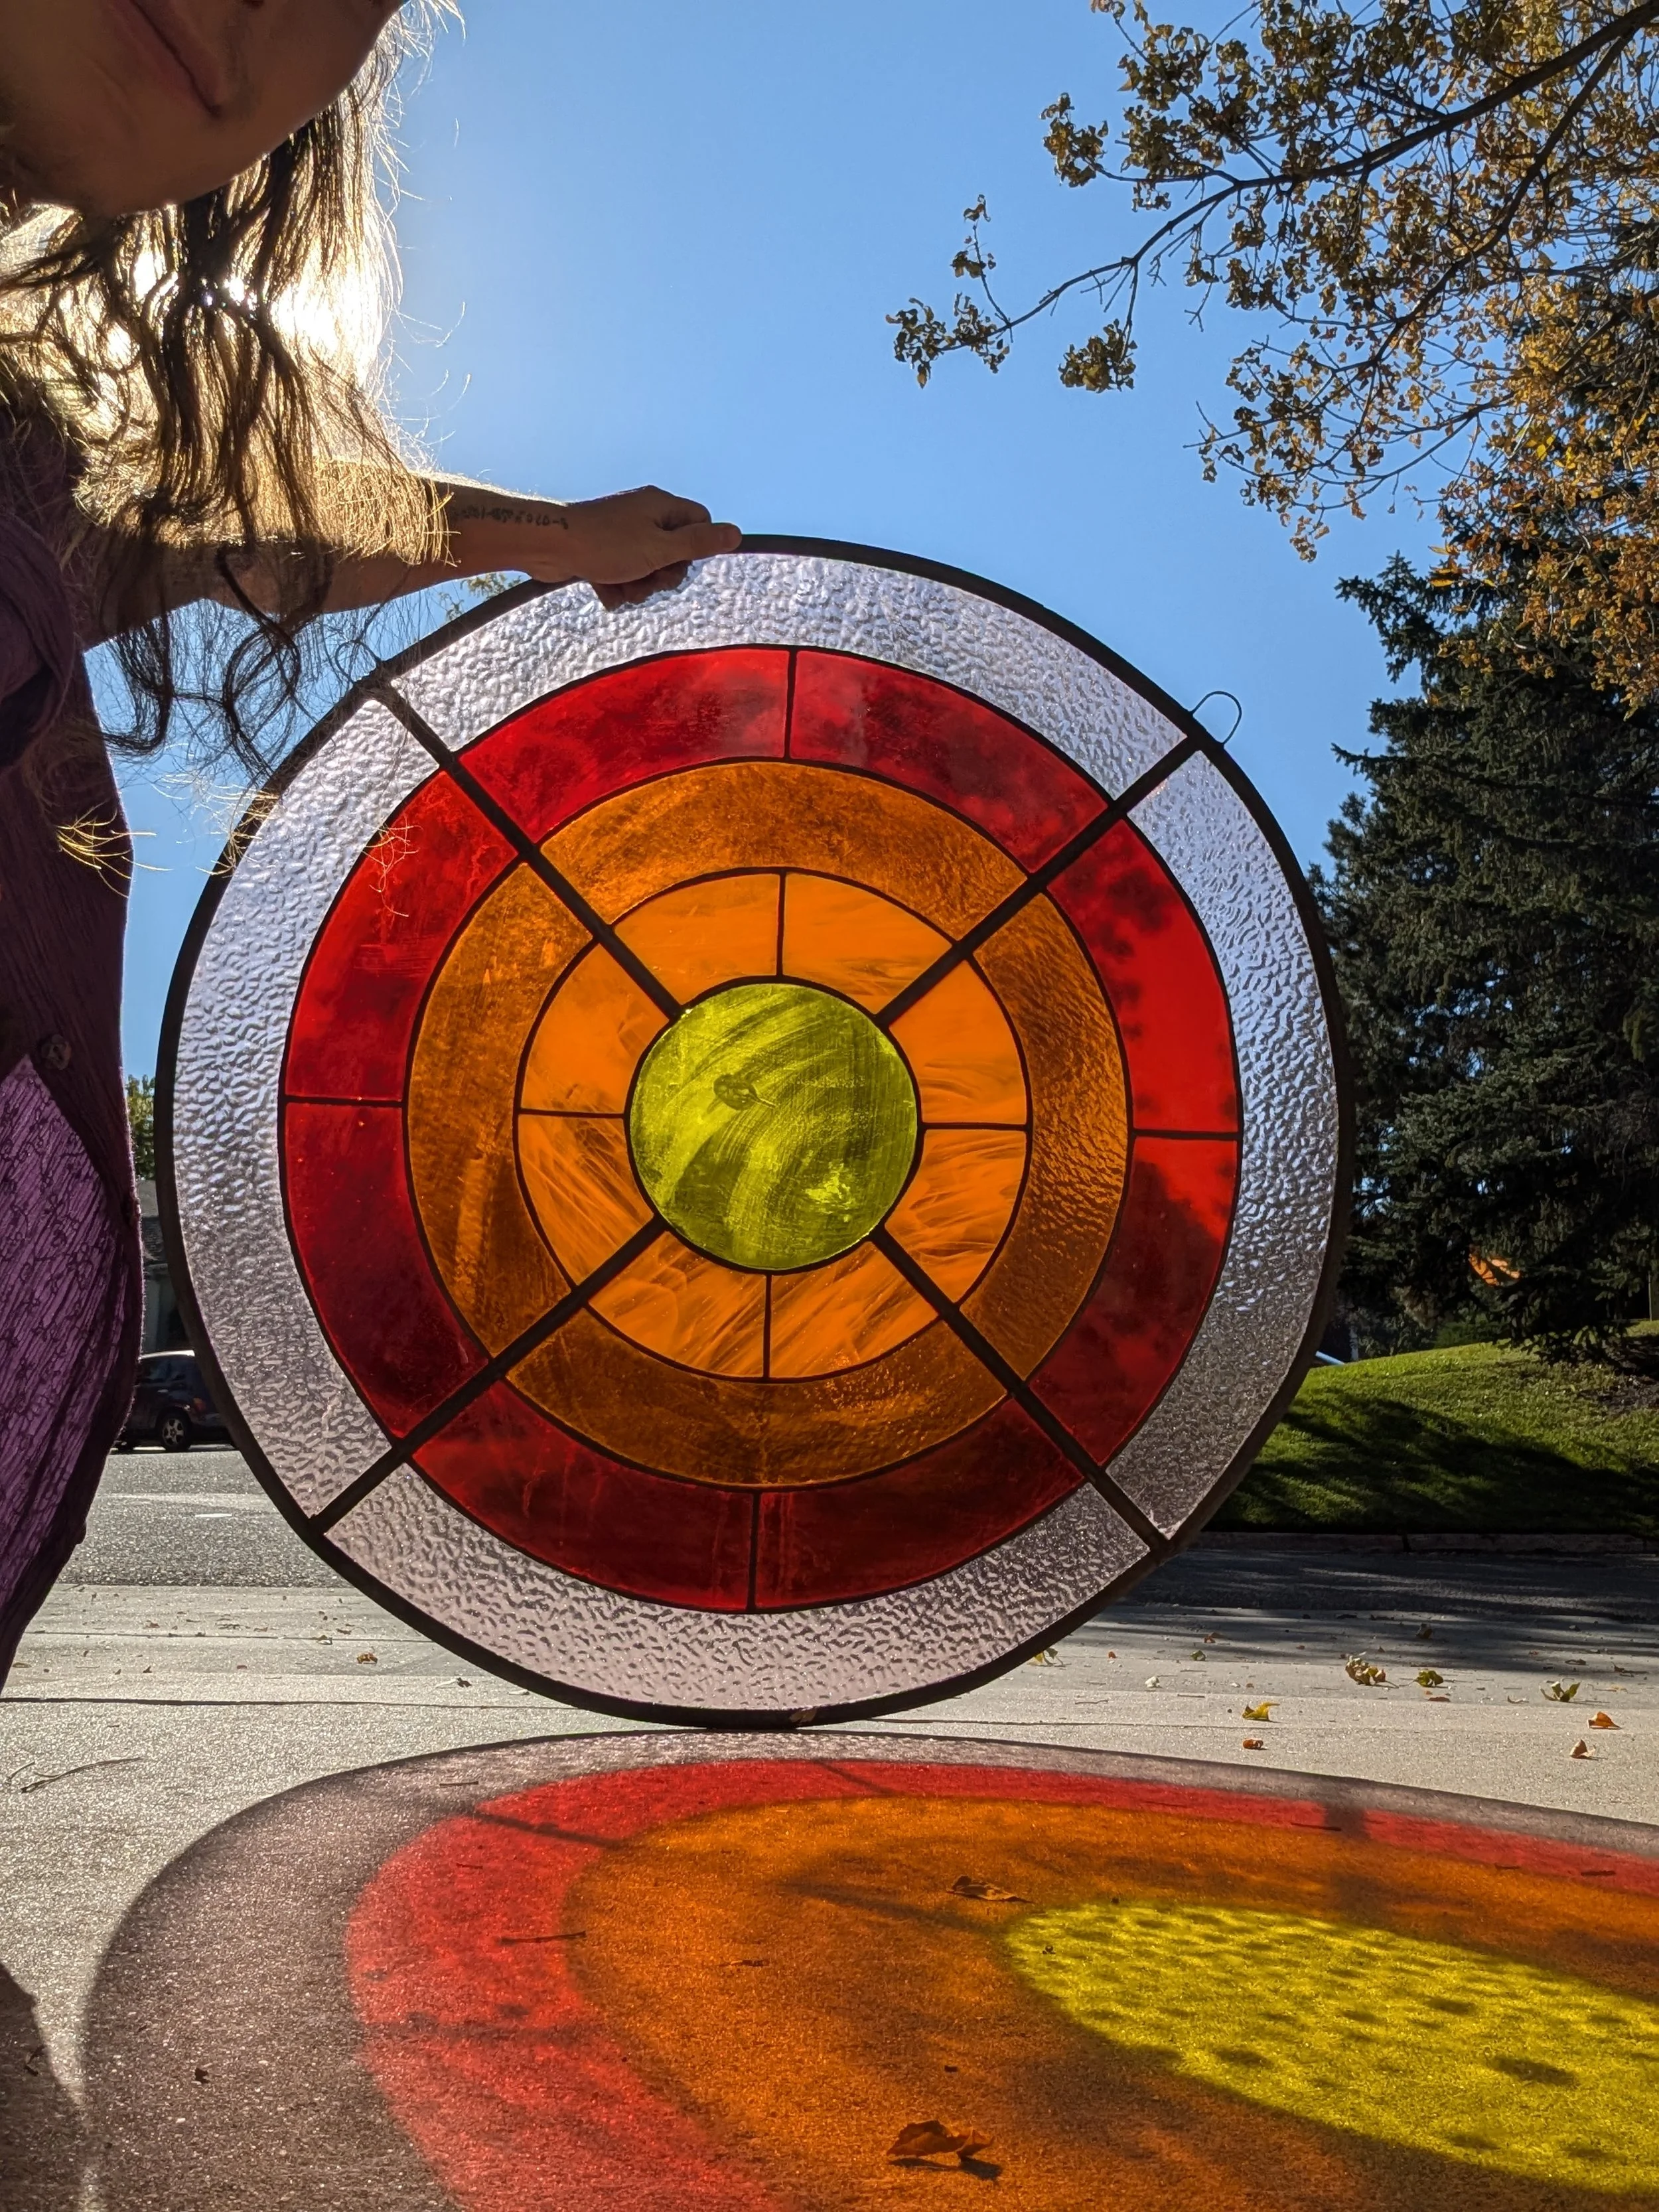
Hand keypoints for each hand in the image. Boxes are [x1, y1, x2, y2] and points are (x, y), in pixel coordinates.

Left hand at [443, 482, 740, 607]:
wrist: (548, 545)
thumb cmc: (604, 545)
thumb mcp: (659, 549)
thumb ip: (699, 544)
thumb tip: (737, 534)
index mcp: (661, 506)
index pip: (700, 523)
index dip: (696, 550)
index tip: (679, 563)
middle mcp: (642, 515)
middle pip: (675, 551)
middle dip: (664, 575)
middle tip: (648, 579)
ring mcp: (621, 533)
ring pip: (648, 568)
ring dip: (639, 586)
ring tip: (621, 587)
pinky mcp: (601, 551)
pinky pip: (623, 575)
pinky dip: (617, 587)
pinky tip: (603, 590)